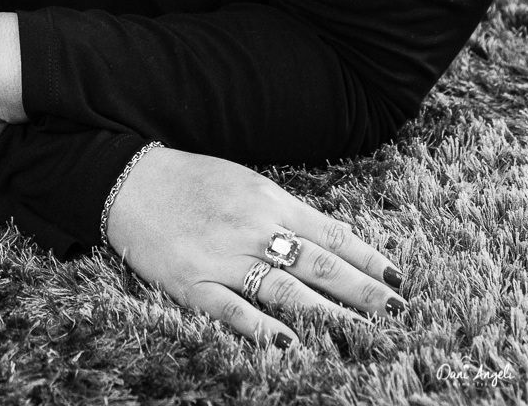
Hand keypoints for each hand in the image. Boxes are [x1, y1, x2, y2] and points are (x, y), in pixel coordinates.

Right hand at [106, 148, 403, 346]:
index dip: (365, 256)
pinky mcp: (193, 284)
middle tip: (397, 311)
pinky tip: (290, 345)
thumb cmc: (190, 181)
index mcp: (267, 200)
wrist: (130, 181)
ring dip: (328, 314)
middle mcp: (253, 227)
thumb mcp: (242, 182)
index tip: (396, 278)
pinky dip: (262, 328)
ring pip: (286, 289)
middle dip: (361, 289)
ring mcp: (224, 257)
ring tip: (363, 333)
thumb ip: (280, 210)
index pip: (329, 232)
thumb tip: (325, 238)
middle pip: (317, 263)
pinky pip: (233, 310)